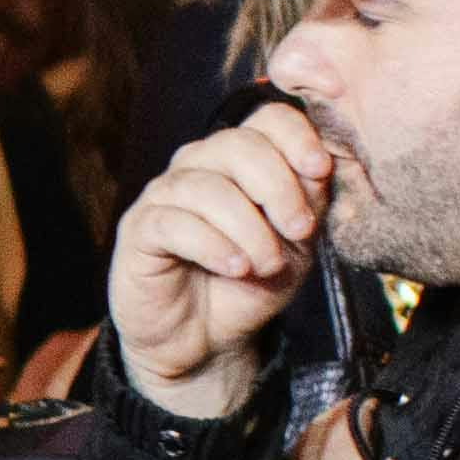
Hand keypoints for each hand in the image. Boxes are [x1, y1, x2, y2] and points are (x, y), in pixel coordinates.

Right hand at [103, 98, 343, 419]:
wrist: (206, 340)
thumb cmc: (250, 284)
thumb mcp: (296, 244)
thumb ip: (309, 202)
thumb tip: (321, 166)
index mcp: (240, 160)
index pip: (266, 119)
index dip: (296, 136)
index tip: (320, 170)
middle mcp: (198, 166)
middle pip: (238, 145)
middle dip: (278, 188)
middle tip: (300, 230)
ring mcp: (164, 195)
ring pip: (208, 187)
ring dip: (249, 229)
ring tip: (266, 265)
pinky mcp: (139, 230)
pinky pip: (174, 223)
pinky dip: (213, 246)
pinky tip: (235, 267)